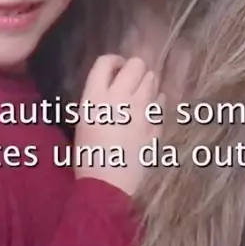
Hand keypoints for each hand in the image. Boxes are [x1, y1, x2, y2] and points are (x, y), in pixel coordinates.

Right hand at [74, 54, 161, 196]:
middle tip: (129, 80)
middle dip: (134, 68)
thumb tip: (113, 83)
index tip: (115, 68)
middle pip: (136, 64)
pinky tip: (148, 111)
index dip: (113, 61)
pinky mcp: (155, 124)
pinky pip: (161, 102)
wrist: (106, 184)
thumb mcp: (83, 118)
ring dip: (146, 82)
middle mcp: (120, 97)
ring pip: (152, 79)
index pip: (106, 61)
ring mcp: (142, 111)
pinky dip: (155, 101)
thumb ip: (98, 95)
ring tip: (139, 95)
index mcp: (96, 96)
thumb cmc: (87, 153)